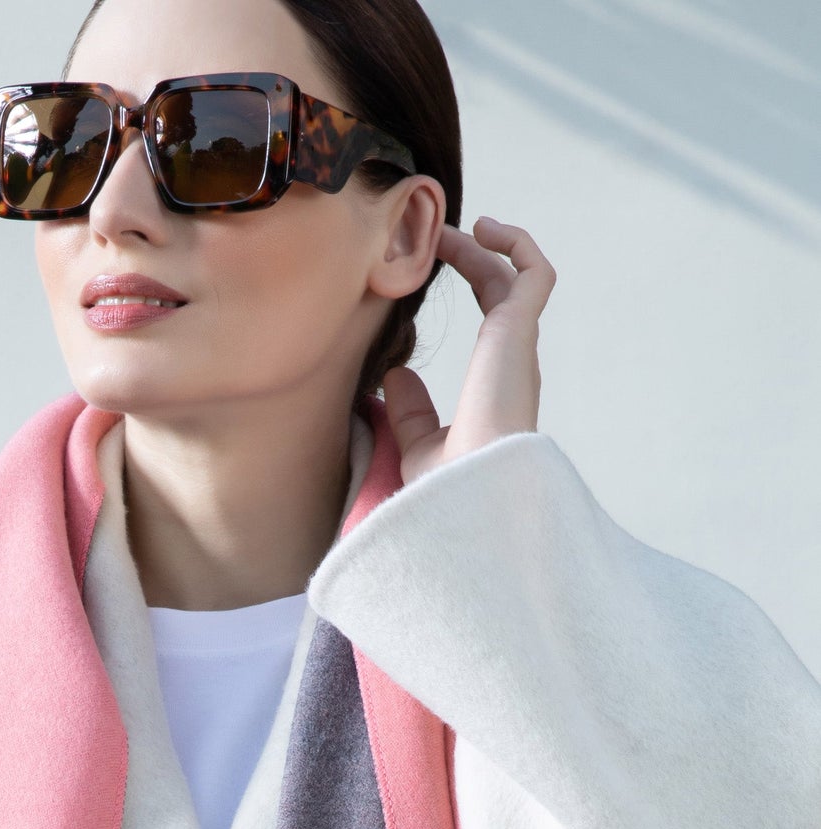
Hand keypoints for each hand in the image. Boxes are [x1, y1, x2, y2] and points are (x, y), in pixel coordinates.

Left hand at [379, 216, 556, 485]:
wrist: (468, 498)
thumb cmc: (445, 489)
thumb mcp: (418, 445)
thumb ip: (412, 410)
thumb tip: (394, 374)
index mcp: (496, 386)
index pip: (492, 324)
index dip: (472, 287)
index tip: (432, 267)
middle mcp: (514, 364)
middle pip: (504, 293)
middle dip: (475, 259)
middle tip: (438, 238)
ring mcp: (518, 348)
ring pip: (518, 278)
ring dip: (489, 247)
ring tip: (453, 228)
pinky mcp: (517, 334)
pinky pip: (535, 273)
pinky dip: (516, 244)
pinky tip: (481, 229)